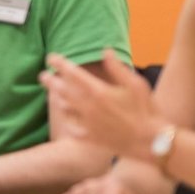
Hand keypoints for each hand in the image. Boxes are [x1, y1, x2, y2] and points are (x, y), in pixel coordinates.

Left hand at [40, 52, 159, 160]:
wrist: (151, 143)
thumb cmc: (147, 111)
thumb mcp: (136, 84)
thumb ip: (117, 67)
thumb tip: (105, 50)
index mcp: (99, 92)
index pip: (72, 74)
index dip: (59, 64)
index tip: (51, 57)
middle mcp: (89, 108)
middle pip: (62, 91)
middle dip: (51, 81)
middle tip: (43, 75)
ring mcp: (88, 124)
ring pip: (65, 109)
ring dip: (57, 98)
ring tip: (54, 93)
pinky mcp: (91, 138)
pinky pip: (72, 127)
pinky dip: (66, 119)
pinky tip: (66, 115)